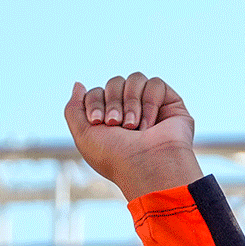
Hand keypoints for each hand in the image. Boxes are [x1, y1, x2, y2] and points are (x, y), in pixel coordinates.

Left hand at [65, 73, 201, 200]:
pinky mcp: (171, 104)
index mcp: (110, 119)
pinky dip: (149, 103)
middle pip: (115, 82)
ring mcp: (151, 106)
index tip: (97, 122)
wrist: (146, 166)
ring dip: (130, 102)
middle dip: (112, 102)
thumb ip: (73, 108)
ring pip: (135, 79)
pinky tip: (149, 125)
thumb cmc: (115, 157)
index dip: (94, 102)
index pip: (97, 92)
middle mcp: (130, 111)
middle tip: (115, 124)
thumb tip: (79, 84)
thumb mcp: (83, 135)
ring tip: (133, 126)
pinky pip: (155, 84)